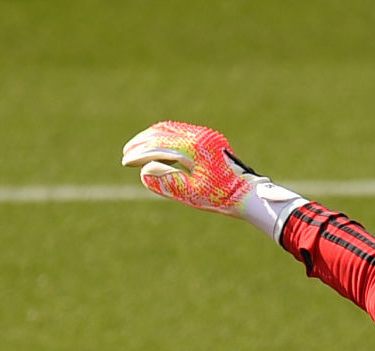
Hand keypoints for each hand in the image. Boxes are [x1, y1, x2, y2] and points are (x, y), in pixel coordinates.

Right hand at [122, 121, 261, 214]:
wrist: (248, 194)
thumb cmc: (221, 197)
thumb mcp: (192, 193)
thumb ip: (168, 181)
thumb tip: (144, 171)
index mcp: (195, 148)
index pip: (159, 146)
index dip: (140, 153)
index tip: (125, 160)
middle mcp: (200, 136)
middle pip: (162, 133)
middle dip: (142, 142)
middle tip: (126, 153)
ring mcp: (205, 135)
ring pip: (171, 130)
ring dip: (152, 138)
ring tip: (137, 149)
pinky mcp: (208, 138)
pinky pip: (181, 132)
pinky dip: (165, 137)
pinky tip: (156, 146)